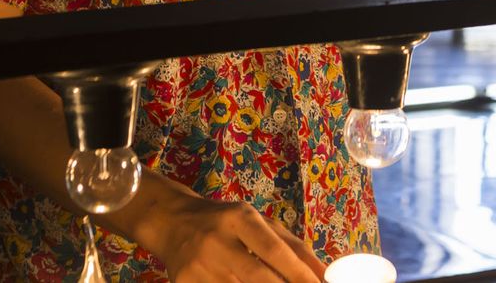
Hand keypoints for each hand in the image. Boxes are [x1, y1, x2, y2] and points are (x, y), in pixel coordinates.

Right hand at [152, 197, 325, 282]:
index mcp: (239, 219)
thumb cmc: (225, 222)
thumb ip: (293, 247)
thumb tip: (324, 274)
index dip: (298, 273)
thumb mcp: (258, 222)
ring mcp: (198, 267)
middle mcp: (217, 241)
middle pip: (258, 278)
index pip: (273, 250)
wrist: (171, 222)